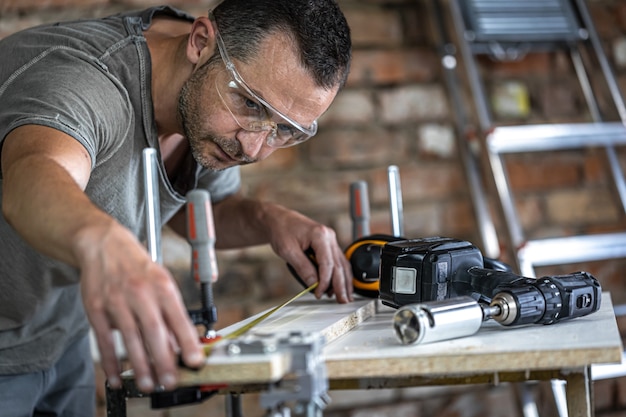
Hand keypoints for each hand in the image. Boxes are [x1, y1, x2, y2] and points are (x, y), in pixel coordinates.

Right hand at [76, 221, 203, 391]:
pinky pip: (104, 339)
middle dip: (164, 359)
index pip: (178, 317)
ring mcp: (116, 300)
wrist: (105, 245)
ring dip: (140, 365)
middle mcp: (140, 292)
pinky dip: (110, 361)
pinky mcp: (96, 308)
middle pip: (154, 330)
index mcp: (162, 285)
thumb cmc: (139, 268)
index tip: (195, 361)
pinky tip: (117, 377)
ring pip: (130, 338)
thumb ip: (170, 313)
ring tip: (149, 384)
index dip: (188, 340)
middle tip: (171, 381)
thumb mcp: (162, 283)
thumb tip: (180, 344)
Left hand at [263, 204, 353, 302]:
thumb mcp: (288, 251)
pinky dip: (340, 274)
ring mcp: (330, 240)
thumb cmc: (282, 231)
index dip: (325, 281)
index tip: (319, 293)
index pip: (328, 263)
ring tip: (345, 297)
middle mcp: (329, 236)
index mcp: (320, 235)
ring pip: (342, 264)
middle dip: (341, 285)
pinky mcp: (328, 245)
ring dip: (344, 281)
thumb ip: (303, 268)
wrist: (279, 220)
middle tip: (342, 301)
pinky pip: (338, 261)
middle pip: (339, 265)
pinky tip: (341, 285)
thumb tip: (314, 284)